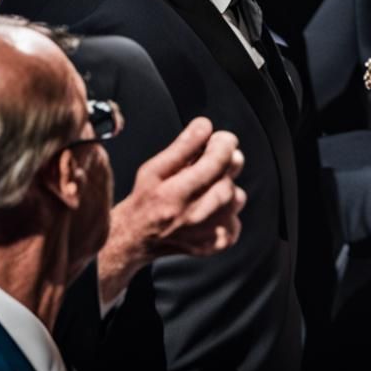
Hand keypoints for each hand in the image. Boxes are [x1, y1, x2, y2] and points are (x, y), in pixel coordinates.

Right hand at [98, 118, 245, 303]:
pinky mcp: (215, 246)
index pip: (216, 161)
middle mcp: (192, 217)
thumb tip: (205, 125)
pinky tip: (209, 211)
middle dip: (227, 162)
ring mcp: (206, 234)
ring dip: (227, 188)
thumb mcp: (154, 168)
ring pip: (236, 199)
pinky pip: (236, 222)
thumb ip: (182, 146)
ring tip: (207, 188)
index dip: (224, 143)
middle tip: (216, 158)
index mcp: (173, 194)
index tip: (220, 138)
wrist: (134, 240)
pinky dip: (228, 213)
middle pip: (229, 179)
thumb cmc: (146, 199)